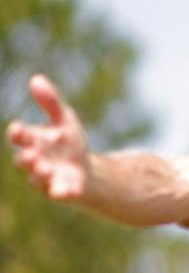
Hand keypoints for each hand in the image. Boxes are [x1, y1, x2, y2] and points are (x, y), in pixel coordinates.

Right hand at [6, 74, 89, 200]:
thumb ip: (50, 102)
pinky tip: (70, 191)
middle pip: (23, 160)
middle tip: (32, 155)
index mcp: (33, 141)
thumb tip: (36, 78)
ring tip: (46, 169)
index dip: (18, 133)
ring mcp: (47, 178)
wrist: (87, 170)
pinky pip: (60, 194)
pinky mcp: (63, 191)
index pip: (19, 136)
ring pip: (37, 179)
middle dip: (26, 158)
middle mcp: (35, 160)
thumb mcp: (64, 120)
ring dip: (41, 174)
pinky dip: (63, 193)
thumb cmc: (69, 143)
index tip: (19, 129)